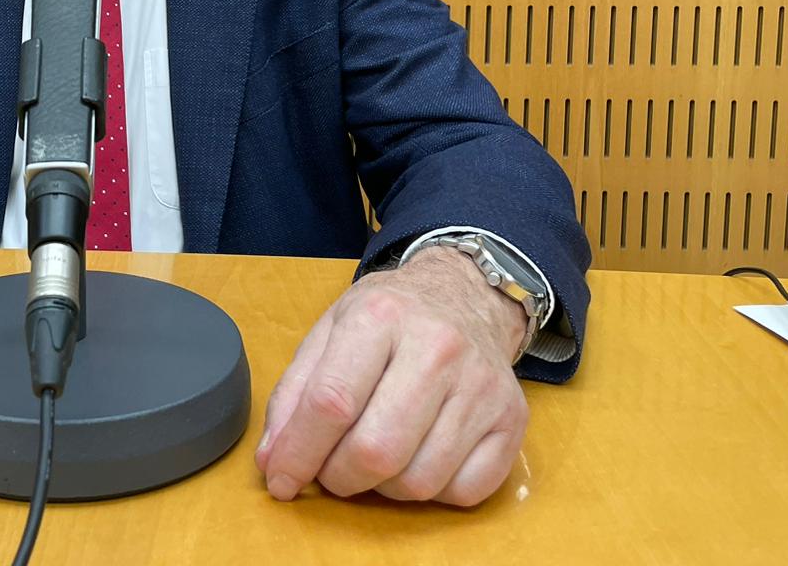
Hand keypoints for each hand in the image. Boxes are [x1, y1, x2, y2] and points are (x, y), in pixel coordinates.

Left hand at [255, 246, 528, 506]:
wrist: (465, 296)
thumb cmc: (390, 317)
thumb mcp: (330, 331)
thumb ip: (293, 394)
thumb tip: (274, 463)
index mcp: (381, 317)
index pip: (332, 401)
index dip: (298, 453)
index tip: (281, 481)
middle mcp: (438, 347)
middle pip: (376, 450)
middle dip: (339, 477)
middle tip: (330, 469)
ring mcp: (482, 386)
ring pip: (419, 481)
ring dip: (383, 488)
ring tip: (374, 458)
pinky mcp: (513, 419)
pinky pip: (464, 492)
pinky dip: (432, 493)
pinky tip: (418, 459)